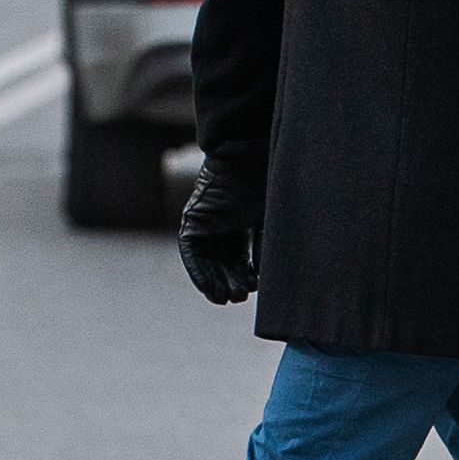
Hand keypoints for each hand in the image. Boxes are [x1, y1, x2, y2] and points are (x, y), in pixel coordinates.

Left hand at [177, 168, 260, 306]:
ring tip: (224, 299)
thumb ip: (263, 248)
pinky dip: (199, 273)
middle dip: (230, 281)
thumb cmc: (263, 185)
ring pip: (206, 261)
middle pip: (222, 262)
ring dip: (214, 282)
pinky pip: (191, 254)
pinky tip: (210, 289)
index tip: (253, 290)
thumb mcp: (268, 221)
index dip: (245, 275)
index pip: (239, 256)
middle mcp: (220, 224)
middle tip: (239, 298)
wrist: (247, 160)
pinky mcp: (191, 222)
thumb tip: (263, 277)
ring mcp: (204, 223)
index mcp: (240, 222)